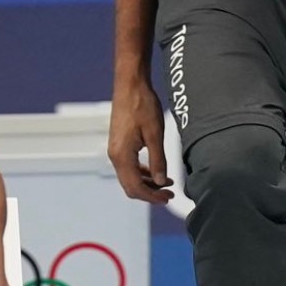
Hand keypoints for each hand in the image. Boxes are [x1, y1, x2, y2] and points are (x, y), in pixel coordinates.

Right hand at [108, 80, 173, 204]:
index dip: (152, 196)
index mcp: (122, 156)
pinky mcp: (119, 146)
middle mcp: (115, 156)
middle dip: (149, 194)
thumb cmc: (143, 106)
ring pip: (129, 178)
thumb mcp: (155, 133)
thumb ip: (158, 160)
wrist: (130, 86)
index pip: (136, 186)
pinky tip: (156, 171)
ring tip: (167, 184)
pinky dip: (142, 174)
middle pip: (130, 186)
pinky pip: (128, 167)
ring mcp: (115, 151)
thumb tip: (162, 181)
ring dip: (147, 184)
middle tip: (169, 195)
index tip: (168, 198)